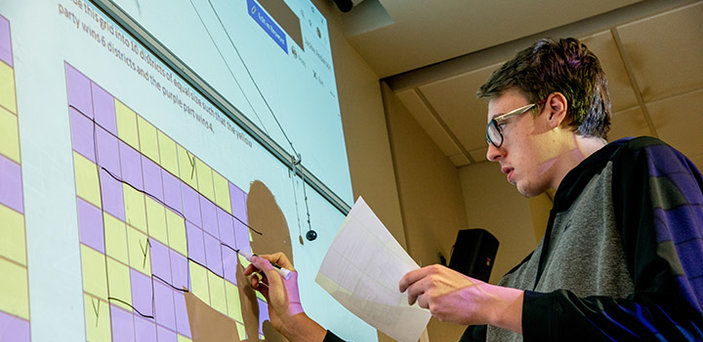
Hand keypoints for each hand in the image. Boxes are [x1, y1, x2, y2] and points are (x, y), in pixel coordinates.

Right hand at [244, 253, 301, 328]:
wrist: (287, 319)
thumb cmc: (287, 302)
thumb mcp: (275, 280)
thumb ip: (265, 267)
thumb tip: (257, 258)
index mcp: (288, 271)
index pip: (277, 258)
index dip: (266, 257)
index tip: (255, 259)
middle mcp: (282, 278)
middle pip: (268, 266)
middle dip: (257, 267)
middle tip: (249, 269)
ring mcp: (276, 286)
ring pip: (263, 276)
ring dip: (256, 276)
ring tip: (253, 281)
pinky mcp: (271, 294)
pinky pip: (261, 285)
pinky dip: (256, 284)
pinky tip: (254, 286)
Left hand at [399, 264, 522, 331]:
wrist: (484, 301)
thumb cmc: (472, 290)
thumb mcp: (450, 276)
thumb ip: (434, 278)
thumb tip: (422, 283)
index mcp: (435, 271)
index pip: (410, 276)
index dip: (403, 283)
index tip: (401, 287)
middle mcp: (431, 281)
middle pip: (411, 290)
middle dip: (412, 297)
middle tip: (413, 300)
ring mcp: (432, 295)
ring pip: (421, 302)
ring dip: (429, 305)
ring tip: (445, 303)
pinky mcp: (435, 308)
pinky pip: (431, 312)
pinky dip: (438, 312)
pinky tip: (449, 309)